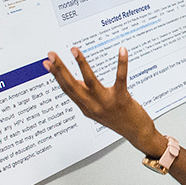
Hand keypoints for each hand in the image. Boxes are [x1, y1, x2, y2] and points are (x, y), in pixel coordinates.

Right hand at [44, 47, 160, 154]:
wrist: (138, 134)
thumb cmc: (120, 120)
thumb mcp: (97, 110)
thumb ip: (86, 96)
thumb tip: (77, 80)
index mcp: (86, 108)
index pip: (67, 89)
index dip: (56, 75)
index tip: (48, 63)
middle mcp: (93, 106)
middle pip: (72, 85)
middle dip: (60, 69)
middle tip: (52, 54)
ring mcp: (106, 103)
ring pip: (90, 81)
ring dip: (81, 64)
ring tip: (74, 50)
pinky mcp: (122, 99)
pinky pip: (120, 78)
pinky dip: (121, 63)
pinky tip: (122, 51)